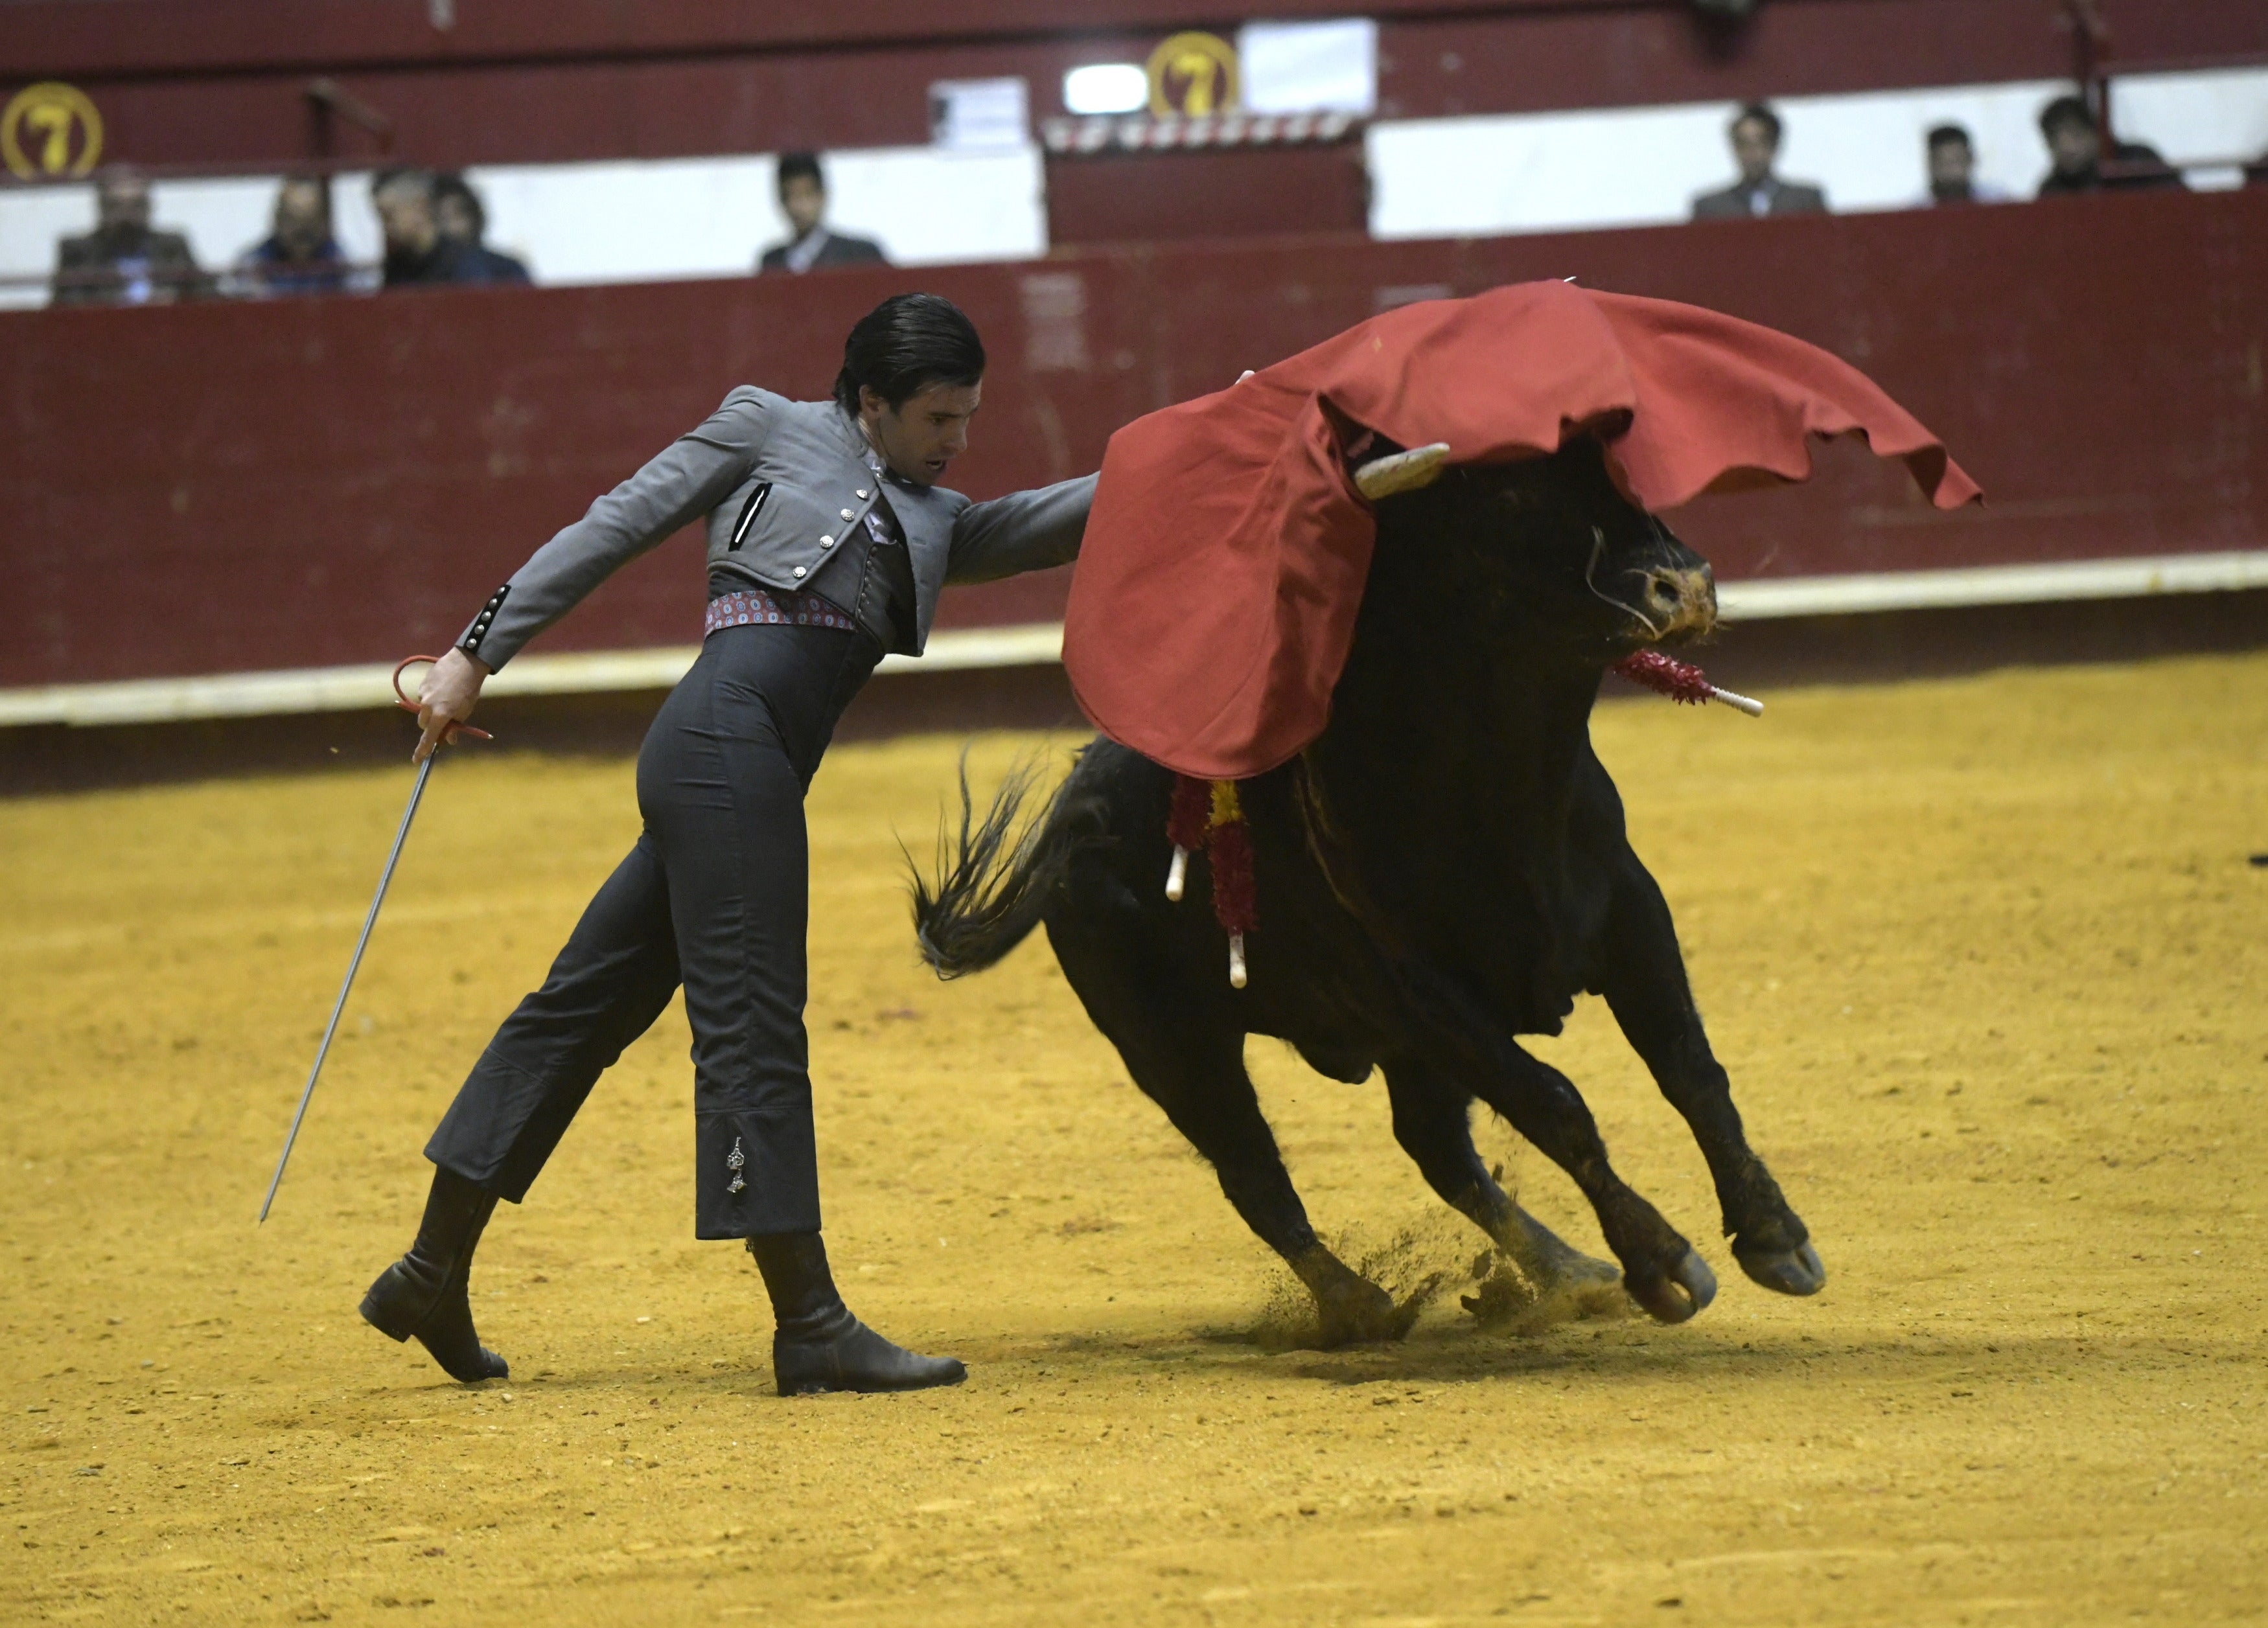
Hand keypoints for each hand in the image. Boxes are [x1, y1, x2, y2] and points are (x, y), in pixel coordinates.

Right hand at [414, 648, 488, 762]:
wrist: (466, 663)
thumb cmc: (469, 690)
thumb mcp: (465, 711)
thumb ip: (454, 727)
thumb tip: (449, 740)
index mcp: (440, 715)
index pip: (428, 738)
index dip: (422, 751)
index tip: (417, 761)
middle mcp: (428, 706)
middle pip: (423, 724)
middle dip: (431, 725)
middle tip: (444, 720)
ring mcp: (423, 694)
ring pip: (423, 709)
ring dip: (431, 709)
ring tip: (448, 697)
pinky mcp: (422, 684)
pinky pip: (424, 696)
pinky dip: (431, 696)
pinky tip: (443, 688)